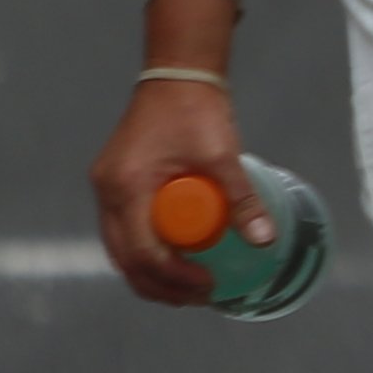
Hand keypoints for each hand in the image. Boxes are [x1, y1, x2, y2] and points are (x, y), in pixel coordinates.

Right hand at [89, 79, 260, 309]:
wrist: (177, 74)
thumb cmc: (196, 110)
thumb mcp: (222, 154)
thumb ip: (242, 197)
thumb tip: (265, 240)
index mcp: (125, 188)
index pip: (143, 252)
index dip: (175, 277)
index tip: (209, 286)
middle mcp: (106, 193)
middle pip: (125, 258)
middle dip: (160, 285)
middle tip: (200, 298)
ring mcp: (107, 189)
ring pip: (121, 248)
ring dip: (151, 274)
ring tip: (190, 288)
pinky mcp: (117, 184)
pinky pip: (125, 231)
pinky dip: (146, 251)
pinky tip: (175, 261)